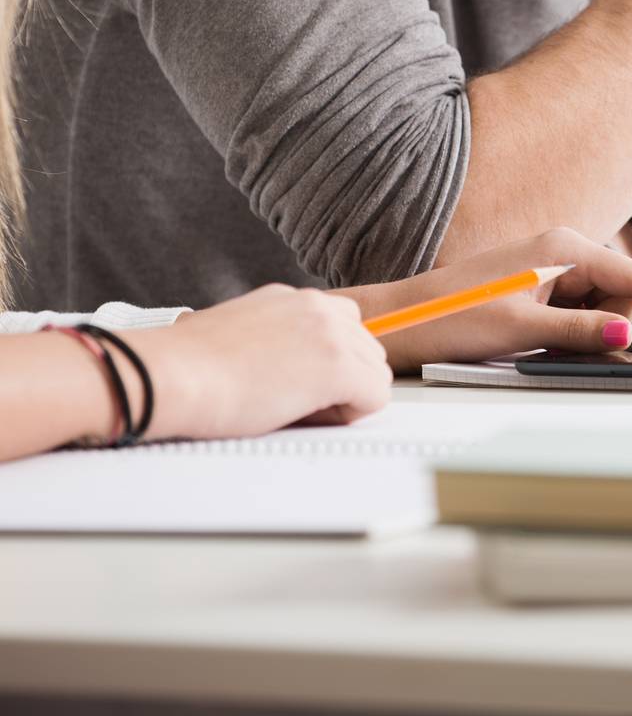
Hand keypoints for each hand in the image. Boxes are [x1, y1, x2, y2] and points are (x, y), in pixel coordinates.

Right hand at [131, 285, 392, 440]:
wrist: (172, 374)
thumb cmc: (186, 366)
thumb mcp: (235, 334)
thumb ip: (269, 339)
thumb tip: (276, 365)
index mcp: (290, 299)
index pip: (341, 324)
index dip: (325, 361)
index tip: (301, 381)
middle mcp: (316, 307)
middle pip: (365, 346)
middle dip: (341, 378)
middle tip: (296, 401)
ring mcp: (331, 333)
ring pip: (374, 371)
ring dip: (345, 397)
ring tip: (295, 410)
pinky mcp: (338, 365)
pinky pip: (376, 397)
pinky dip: (349, 415)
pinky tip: (306, 416)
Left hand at [371, 227, 631, 370]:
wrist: (406, 321)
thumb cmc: (453, 317)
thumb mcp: (524, 331)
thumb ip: (582, 331)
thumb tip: (628, 336)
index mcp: (564, 247)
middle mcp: (561, 250)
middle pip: (622, 296)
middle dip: (615, 330)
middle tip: (568, 348)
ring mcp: (549, 269)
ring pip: (600, 309)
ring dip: (588, 335)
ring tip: (537, 344)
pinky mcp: (537, 289)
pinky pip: (575, 314)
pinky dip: (570, 335)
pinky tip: (535, 344)